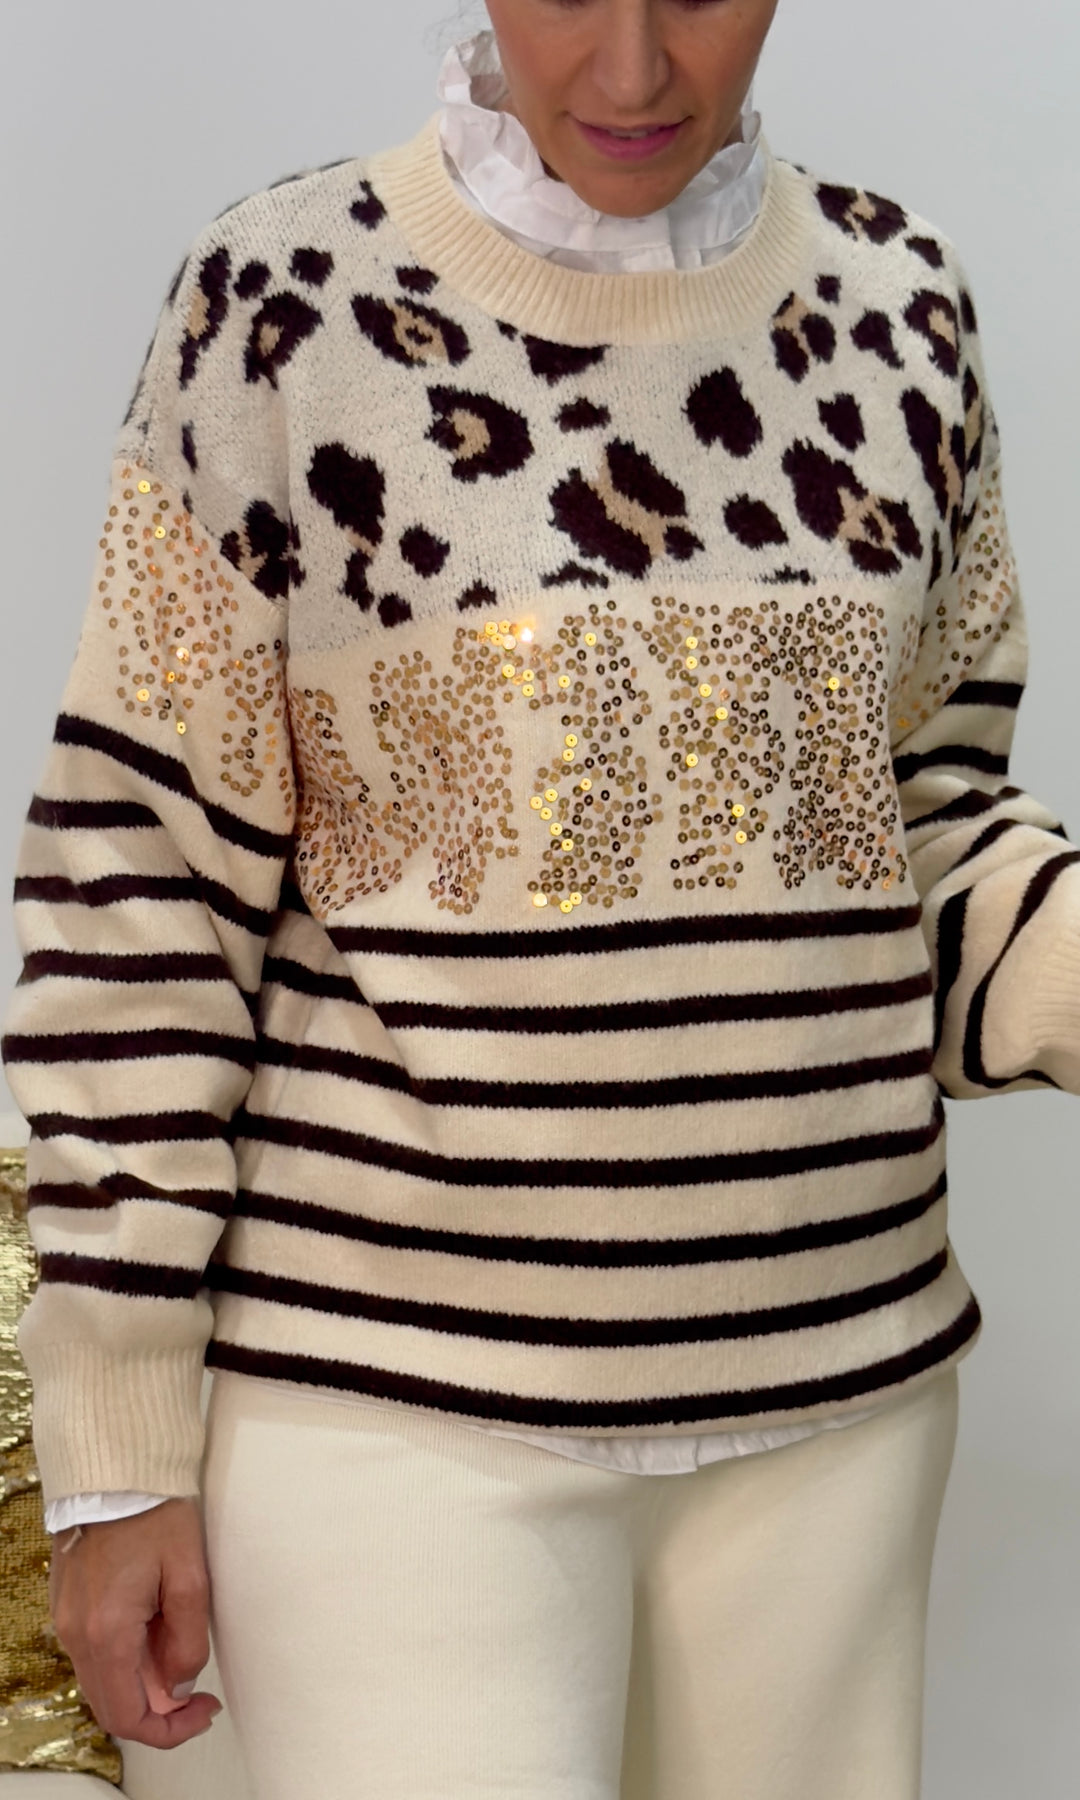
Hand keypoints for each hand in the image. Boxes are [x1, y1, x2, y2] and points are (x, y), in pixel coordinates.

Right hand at [48, 1496, 222, 1748]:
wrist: (115, 1469)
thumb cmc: (155, 1512)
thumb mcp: (190, 1576)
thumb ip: (188, 1640)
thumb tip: (180, 1685)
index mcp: (107, 1633)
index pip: (127, 1716)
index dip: (169, 1729)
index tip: (203, 1710)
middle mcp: (76, 1635)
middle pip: (112, 1705)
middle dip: (159, 1711)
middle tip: (200, 1694)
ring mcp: (67, 1621)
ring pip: (103, 1680)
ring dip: (143, 1683)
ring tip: (182, 1651)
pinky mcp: (68, 1606)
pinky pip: (95, 1653)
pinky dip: (126, 1659)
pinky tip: (156, 1631)